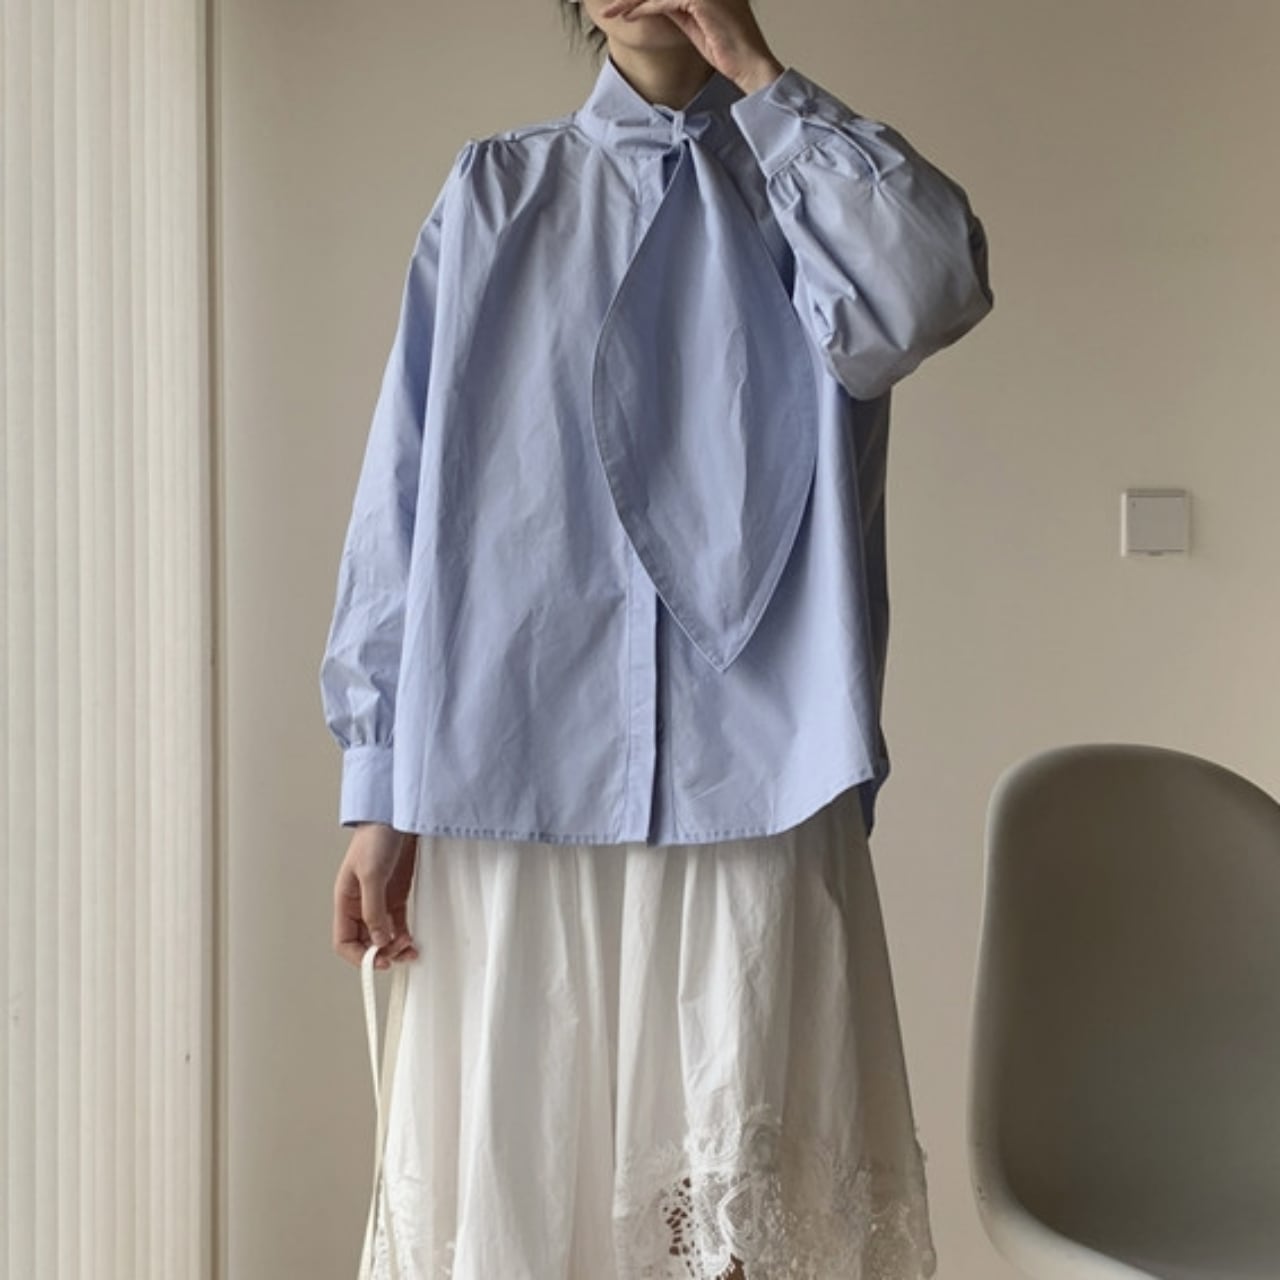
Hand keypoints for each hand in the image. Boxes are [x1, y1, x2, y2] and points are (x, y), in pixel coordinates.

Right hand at [332, 822, 419, 968]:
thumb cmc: (375, 837)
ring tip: (408, 949)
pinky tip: (411, 941)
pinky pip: (398, 925)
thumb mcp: (371, 874)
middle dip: (380, 953)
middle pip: (365, 942)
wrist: (397, 816)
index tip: (377, 961)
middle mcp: (361, 904)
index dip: (358, 956)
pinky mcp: (396, 896)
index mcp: (346, 900)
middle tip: (398, 954)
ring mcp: (380, 900)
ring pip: (383, 937)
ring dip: (394, 948)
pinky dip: (404, 936)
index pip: (344, 940)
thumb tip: (379, 940)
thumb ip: (373, 909)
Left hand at [599, 0, 784, 93]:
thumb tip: (652, 3)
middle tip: (611, 3)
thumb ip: (677, 8)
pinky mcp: (702, 0)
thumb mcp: (694, 23)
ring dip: (632, 0)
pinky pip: (664, 1)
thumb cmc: (727, 49)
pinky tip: (628, 15)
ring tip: (612, 9)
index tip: (623, 1)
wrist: (751, 65)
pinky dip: (644, 8)